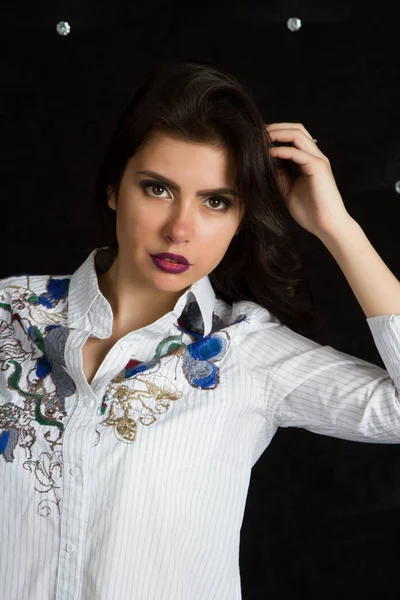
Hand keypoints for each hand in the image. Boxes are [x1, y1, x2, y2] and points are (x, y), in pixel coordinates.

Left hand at [266, 123, 353, 238]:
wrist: (327, 226)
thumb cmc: (311, 213)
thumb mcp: (289, 192)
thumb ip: (281, 177)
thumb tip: (268, 165)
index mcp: (309, 161)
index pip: (294, 137)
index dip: (276, 134)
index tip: (257, 139)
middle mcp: (315, 156)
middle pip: (297, 128)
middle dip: (275, 127)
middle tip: (257, 133)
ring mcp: (318, 160)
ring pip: (298, 134)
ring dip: (277, 133)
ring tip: (260, 139)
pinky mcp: (318, 167)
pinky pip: (297, 152)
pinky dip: (280, 150)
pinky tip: (267, 154)